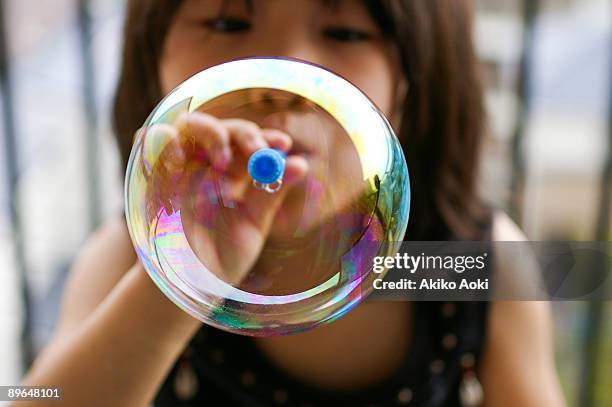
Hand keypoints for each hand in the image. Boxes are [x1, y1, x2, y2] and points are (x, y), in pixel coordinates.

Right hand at [143, 111, 308, 284]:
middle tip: (257, 151)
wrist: (190, 286)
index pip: (246, 140)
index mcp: (231, 172)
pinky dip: (160, 140)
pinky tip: (178, 158)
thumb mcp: (253, 225)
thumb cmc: (224, 256)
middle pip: (220, 128)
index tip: (283, 143)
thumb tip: (301, 163)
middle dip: (241, 134)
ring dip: (207, 133)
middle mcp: (204, 165)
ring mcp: (177, 168)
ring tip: (221, 159)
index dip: (264, 136)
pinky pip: (149, 144)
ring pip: (186, 127)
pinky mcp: (150, 177)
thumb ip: (271, 193)